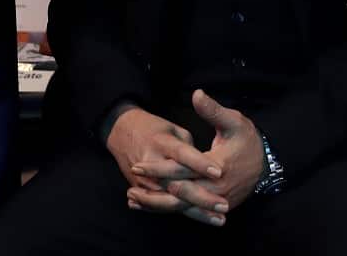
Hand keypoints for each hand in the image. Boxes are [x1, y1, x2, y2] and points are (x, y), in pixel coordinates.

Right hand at [105, 105, 225, 225]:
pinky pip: (165, 206)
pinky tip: (204, 219)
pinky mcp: (142, 190)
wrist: (122, 132)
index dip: (199, 163)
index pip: (182, 154)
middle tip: (224, 205)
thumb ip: (190, 148)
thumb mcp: (173, 129)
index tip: (219, 172)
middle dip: (202, 197)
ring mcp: (144, 180)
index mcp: (161, 142)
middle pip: (178, 184)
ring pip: (173, 200)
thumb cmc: (154, 128)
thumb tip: (205, 165)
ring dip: (196, 212)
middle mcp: (151, 163)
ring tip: (219, 219)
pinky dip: (184, 213)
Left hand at [129, 90, 265, 224]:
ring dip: (157, 205)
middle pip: (178, 195)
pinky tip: (152, 207)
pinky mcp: (215, 206)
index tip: (138, 164)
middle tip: (130, 187)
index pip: (181, 171)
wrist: (267, 163)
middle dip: (152, 192)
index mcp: (217, 167)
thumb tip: (197, 94)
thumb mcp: (233, 121)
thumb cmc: (247, 139)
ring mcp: (216, 200)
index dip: (158, 169)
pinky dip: (170, 209)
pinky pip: (189, 211)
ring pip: (182, 208)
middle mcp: (215, 188)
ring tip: (134, 200)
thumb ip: (213, 110)